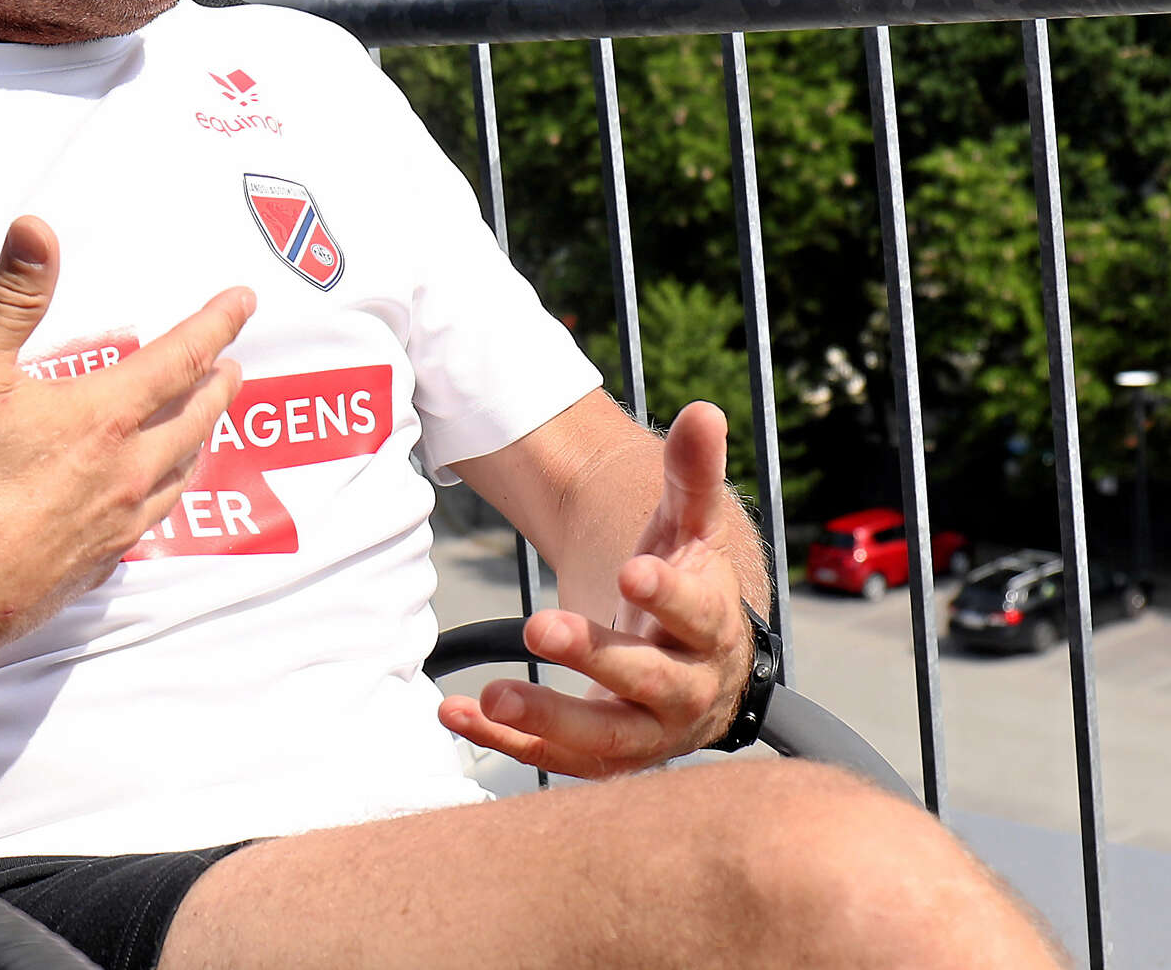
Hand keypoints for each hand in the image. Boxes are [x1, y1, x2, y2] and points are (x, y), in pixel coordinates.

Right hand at [0, 215, 251, 671]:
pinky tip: (150, 500)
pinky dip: (165, 495)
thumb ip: (12, 297)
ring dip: (201, 441)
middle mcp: (126, 472)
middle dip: (219, 386)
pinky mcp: (95, 566)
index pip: (181, 359)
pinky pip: (150, 523)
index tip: (243, 301)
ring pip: (181, 475)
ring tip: (205, 426)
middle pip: (195, 420)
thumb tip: (37, 228)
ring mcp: (116, 525)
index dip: (216, 324)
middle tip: (232, 366)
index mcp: (104, 417)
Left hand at [439, 401, 754, 777]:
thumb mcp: (689, 527)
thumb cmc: (687, 580)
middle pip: (649, 680)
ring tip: (493, 696)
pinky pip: (556, 760)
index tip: (631, 571)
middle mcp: (689, 689)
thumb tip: (704, 411)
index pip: (699, 615)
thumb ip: (691, 474)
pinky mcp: (606, 756)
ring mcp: (649, 731)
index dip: (668, 596)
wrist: (698, 659)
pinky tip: (456, 714)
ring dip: (549, 721)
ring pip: (605, 739)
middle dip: (596, 657)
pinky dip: (507, 744)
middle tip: (541, 627)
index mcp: (714, 628)